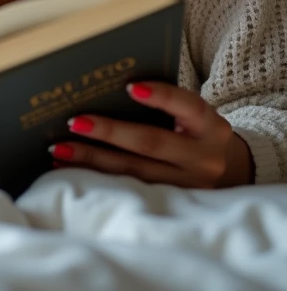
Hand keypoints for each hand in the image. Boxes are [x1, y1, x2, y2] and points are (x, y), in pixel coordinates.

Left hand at [49, 81, 254, 187]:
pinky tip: (69, 169)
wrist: (231, 175)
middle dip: (110, 133)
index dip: (161, 96)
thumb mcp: (195, 117)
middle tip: (75, 122)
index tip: (131, 87)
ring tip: (60, 149)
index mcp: (211, 127)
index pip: (188, 106)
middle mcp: (203, 159)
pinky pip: (127, 190)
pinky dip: (96, 178)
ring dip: (93, 159)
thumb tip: (110, 89)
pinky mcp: (169, 204)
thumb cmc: (197, 134)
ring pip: (134, 172)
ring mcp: (187, 187)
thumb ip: (167, 105)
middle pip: (152, 143)